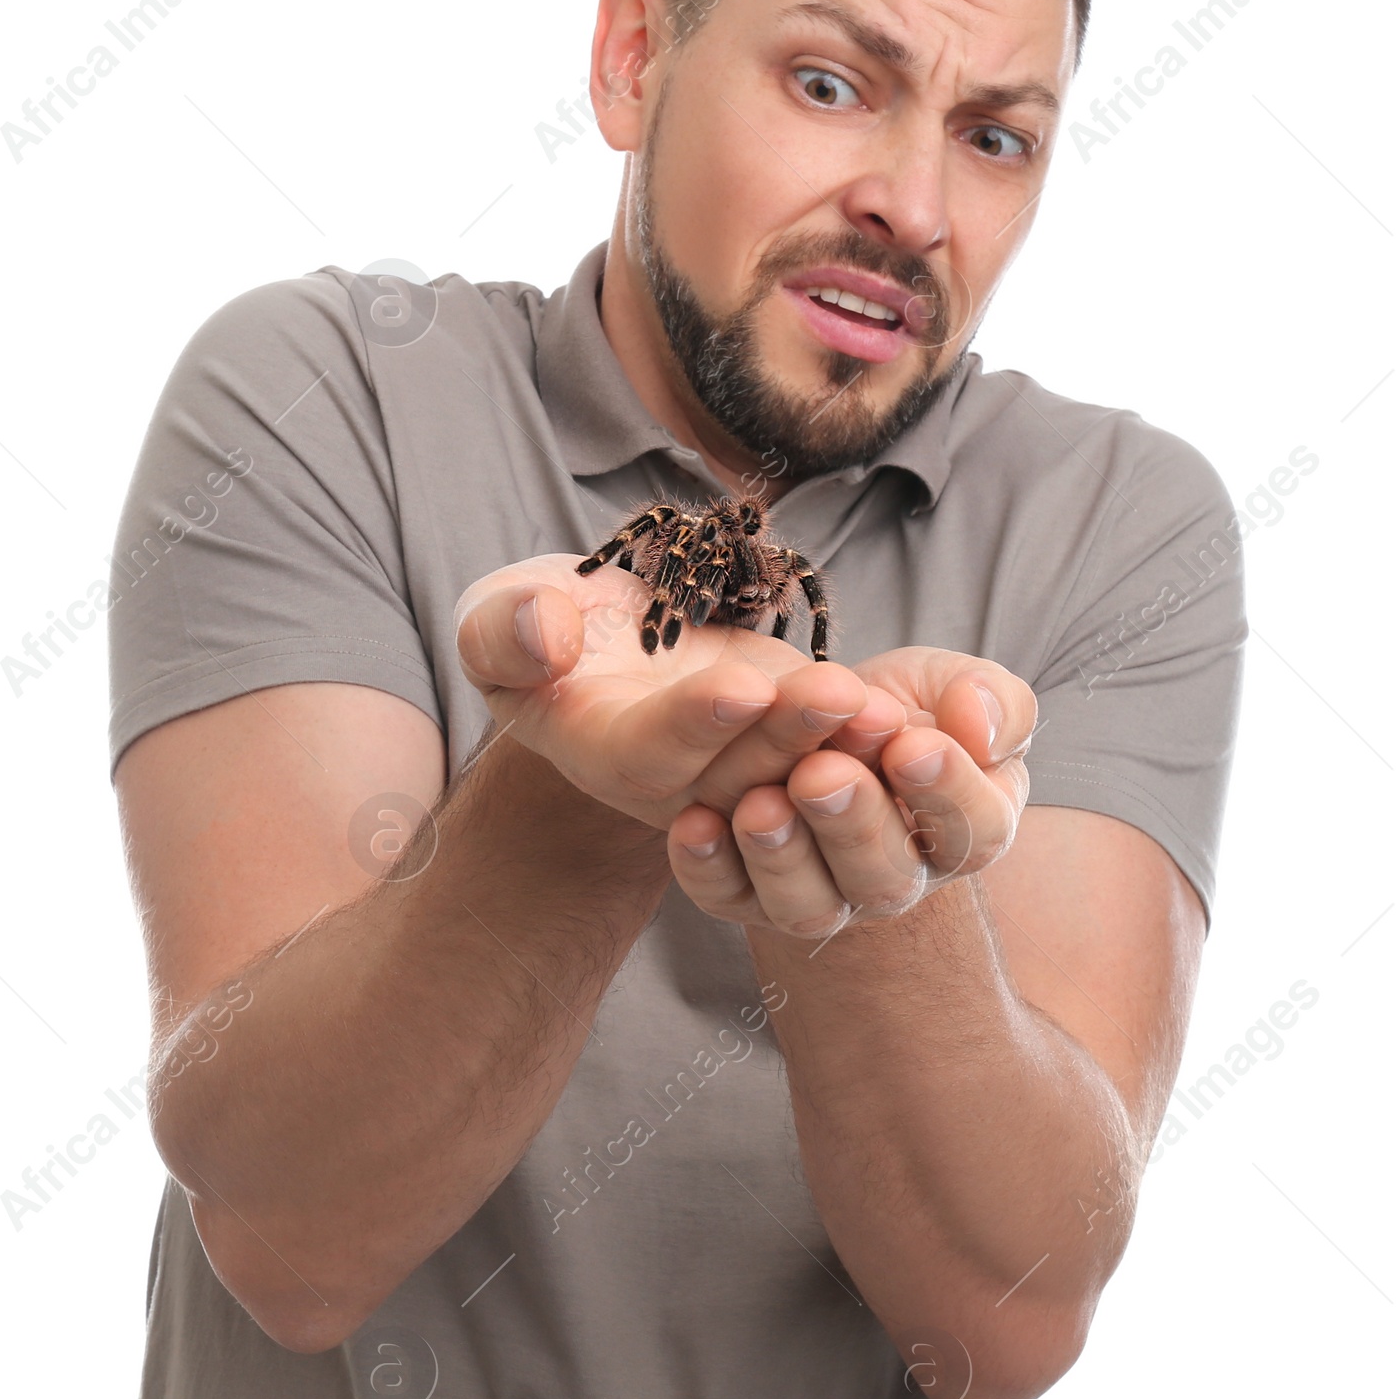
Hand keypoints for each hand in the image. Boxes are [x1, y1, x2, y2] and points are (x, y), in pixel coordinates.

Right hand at [454, 554, 908, 831]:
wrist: (584, 632)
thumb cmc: (528, 625)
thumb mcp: (493, 618)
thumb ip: (501, 632)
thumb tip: (543, 632)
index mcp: (602, 754)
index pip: (650, 753)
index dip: (695, 724)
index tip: (741, 685)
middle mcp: (676, 780)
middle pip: (738, 771)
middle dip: (791, 735)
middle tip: (841, 696)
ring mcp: (734, 763)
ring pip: (794, 767)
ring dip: (842, 740)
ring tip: (883, 704)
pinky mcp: (780, 735)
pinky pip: (826, 748)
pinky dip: (864, 733)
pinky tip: (906, 707)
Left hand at [666, 647, 1035, 940]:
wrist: (810, 718)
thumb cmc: (895, 706)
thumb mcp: (947, 684)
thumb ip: (991, 701)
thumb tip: (978, 726)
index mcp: (962, 832)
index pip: (973, 832)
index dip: (947, 792)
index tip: (912, 745)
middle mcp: (892, 880)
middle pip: (884, 876)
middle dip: (853, 823)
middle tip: (823, 773)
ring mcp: (819, 896)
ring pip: (806, 904)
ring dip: (782, 856)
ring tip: (760, 804)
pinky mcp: (744, 893)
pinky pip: (726, 898)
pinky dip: (707, 869)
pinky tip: (693, 823)